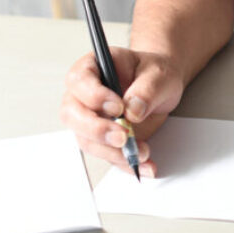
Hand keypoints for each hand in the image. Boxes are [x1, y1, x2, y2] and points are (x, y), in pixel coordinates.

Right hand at [60, 47, 184, 175]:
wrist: (161, 89)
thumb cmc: (154, 74)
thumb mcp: (158, 75)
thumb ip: (147, 90)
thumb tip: (132, 111)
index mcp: (93, 68)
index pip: (78, 80)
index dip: (94, 96)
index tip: (118, 106)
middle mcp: (84, 95)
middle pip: (72, 115)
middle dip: (96, 129)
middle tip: (123, 136)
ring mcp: (90, 119)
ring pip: (87, 140)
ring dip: (113, 151)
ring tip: (142, 152)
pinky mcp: (102, 139)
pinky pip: (106, 155)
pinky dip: (124, 163)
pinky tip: (144, 164)